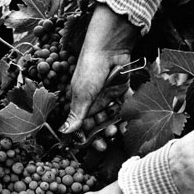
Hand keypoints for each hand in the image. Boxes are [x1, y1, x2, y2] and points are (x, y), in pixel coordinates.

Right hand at [58, 3, 139, 133]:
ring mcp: (109, 96)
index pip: (84, 124)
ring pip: (113, 116)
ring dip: (115, 125)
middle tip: (108, 140)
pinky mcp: (122, 90)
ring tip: (118, 131)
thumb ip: (77, 115)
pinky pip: (126, 105)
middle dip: (103, 133)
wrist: (109, 48)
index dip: (88, 136)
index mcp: (81, 103)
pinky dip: (128, 114)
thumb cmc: (90, 69)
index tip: (94, 146)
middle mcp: (95, 101)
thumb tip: (63, 132)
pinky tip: (130, 123)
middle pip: (99, 123)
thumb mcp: (82, 94)